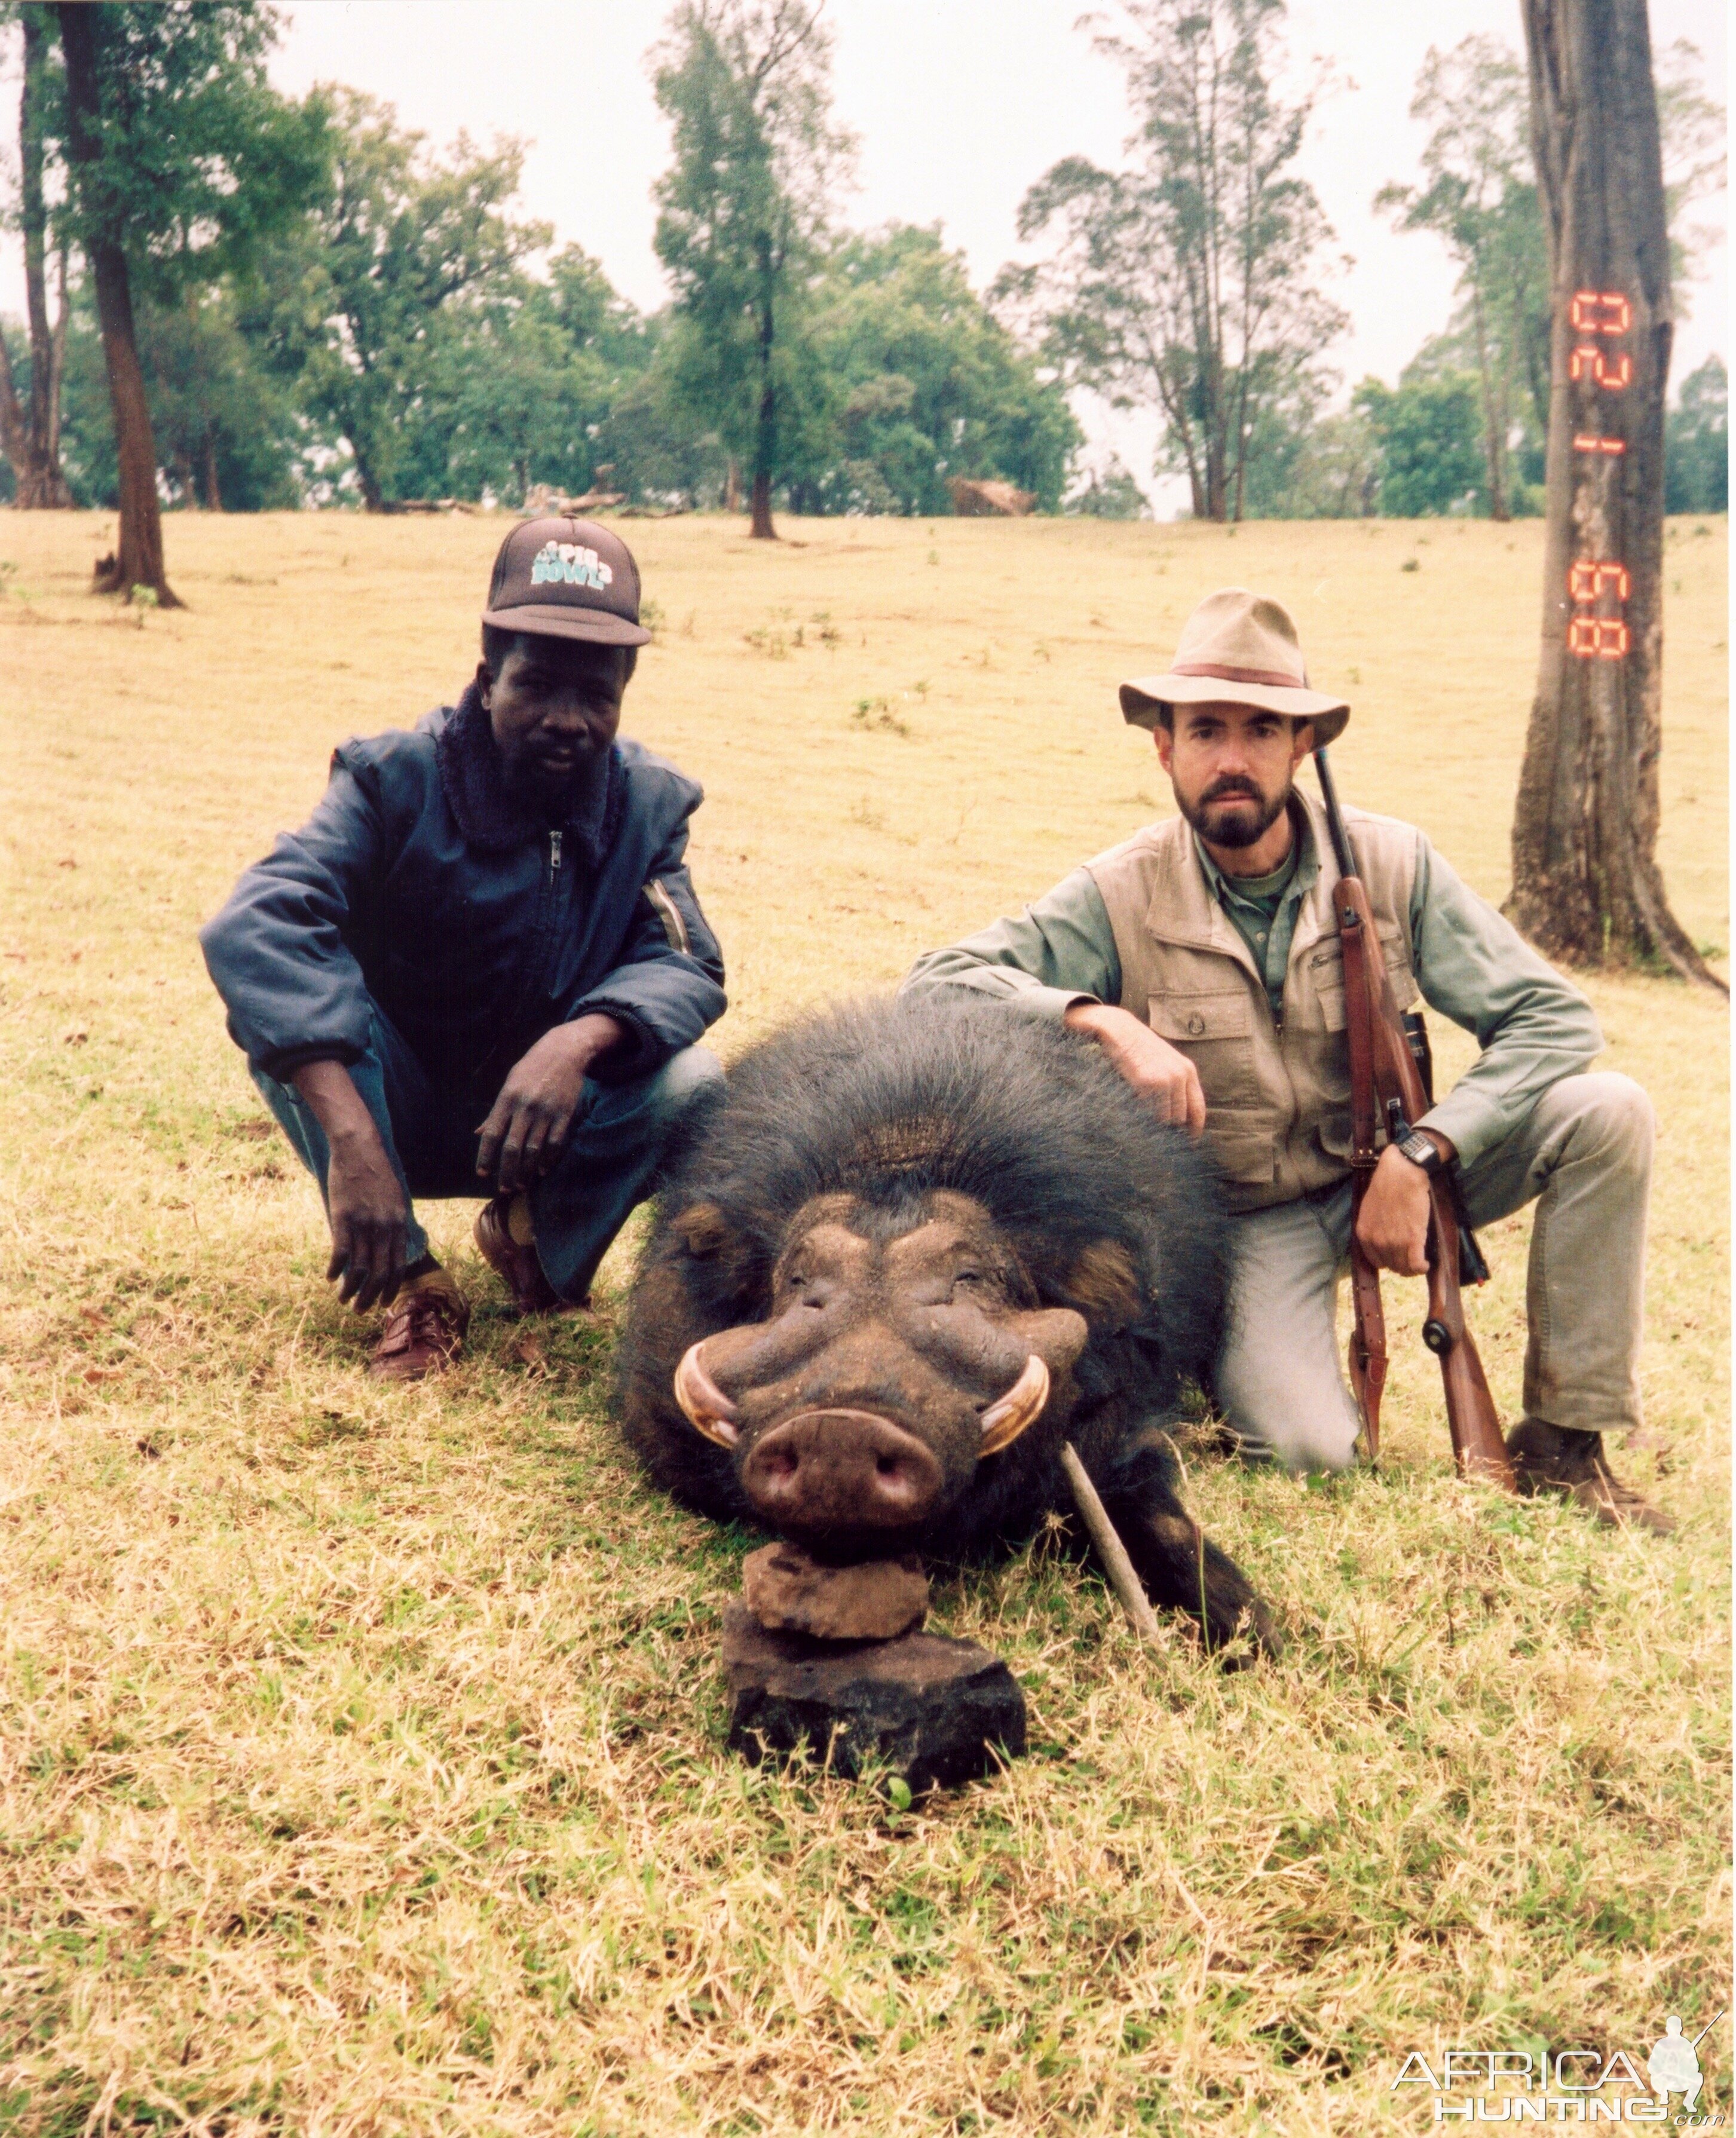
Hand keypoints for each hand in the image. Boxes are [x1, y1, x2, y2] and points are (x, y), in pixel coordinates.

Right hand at [289, 1060, 407, 1309]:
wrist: (360, 1147)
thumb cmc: (377, 1172)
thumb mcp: (395, 1199)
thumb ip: (394, 1224)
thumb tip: (392, 1247)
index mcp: (399, 1224)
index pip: (397, 1266)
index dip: (390, 1288)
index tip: (384, 1302)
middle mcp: (384, 1228)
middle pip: (378, 1273)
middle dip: (370, 1297)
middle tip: (361, 1310)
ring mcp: (363, 1224)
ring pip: (358, 1268)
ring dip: (351, 1289)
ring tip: (343, 1300)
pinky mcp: (343, 1218)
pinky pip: (340, 1252)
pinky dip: (335, 1269)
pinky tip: (331, 1277)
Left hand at [476, 1013, 624, 1193]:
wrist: (565, 1051)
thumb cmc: (532, 1067)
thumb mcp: (509, 1083)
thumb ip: (496, 1111)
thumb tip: (479, 1133)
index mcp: (507, 1098)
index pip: (492, 1134)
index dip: (485, 1156)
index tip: (482, 1173)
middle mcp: (525, 1107)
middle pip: (512, 1148)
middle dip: (506, 1172)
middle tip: (504, 1188)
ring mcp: (546, 1111)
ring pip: (534, 1150)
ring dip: (527, 1171)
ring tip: (522, 1185)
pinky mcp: (565, 1114)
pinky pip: (555, 1142)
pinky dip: (548, 1159)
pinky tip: (542, 1170)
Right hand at [1065, 1000, 1205, 1133]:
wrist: (1120, 1030)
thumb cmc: (1140, 1047)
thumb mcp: (1166, 1060)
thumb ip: (1177, 1082)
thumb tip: (1178, 1115)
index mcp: (1187, 1070)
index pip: (1198, 1108)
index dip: (1195, 1129)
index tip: (1190, 1141)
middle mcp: (1180, 1075)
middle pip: (1181, 1117)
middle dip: (1172, 1129)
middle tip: (1161, 1136)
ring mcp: (1163, 1079)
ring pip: (1165, 1118)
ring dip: (1155, 1124)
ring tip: (1146, 1123)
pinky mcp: (1146, 1083)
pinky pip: (1148, 1111)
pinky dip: (1142, 1116)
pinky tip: (1135, 1112)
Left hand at [1353, 1135, 1452, 1276]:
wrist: (1402, 1174)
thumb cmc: (1387, 1186)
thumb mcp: (1370, 1209)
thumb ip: (1374, 1227)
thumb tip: (1383, 1237)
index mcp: (1364, 1234)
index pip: (1376, 1261)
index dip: (1388, 1262)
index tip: (1397, 1258)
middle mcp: (1377, 1241)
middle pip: (1391, 1266)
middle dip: (1402, 1266)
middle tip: (1411, 1260)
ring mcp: (1394, 1242)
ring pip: (1404, 1268)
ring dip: (1412, 1269)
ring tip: (1419, 1262)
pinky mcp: (1413, 1239)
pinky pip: (1416, 1264)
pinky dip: (1421, 1268)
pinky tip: (1425, 1264)